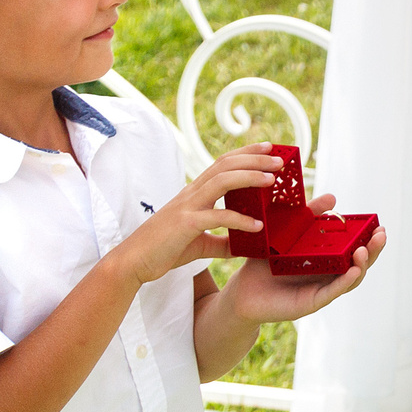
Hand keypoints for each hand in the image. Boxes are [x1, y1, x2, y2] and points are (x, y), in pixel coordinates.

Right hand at [105, 144, 280, 286]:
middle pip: (226, 165)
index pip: (223, 164)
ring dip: (250, 177)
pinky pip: (217, 218)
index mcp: (194, 193)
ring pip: (222, 181)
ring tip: (272, 180)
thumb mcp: (199, 243)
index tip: (268, 148)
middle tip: (279, 158)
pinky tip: (257, 226)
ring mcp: (187, 207)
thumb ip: (221, 241)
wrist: (132, 263)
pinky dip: (239, 220)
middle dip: (254, 159)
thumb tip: (243, 245)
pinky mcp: (185, 225)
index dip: (245, 153)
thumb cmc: (163, 250)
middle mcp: (192, 193)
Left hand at [217, 191, 385, 324]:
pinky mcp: (310, 302)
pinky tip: (353, 270)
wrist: (241, 291)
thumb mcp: (289, 234)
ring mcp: (321, 289)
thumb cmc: (264, 263)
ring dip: (362, 265)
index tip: (378, 224)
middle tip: (381, 234)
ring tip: (365, 250)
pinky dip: (345, 281)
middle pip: (359, 263)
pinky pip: (332, 292)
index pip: (354, 248)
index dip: (369, 238)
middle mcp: (328, 275)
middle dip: (373, 250)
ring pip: (350, 279)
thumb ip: (309, 217)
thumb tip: (333, 198)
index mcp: (327, 259)